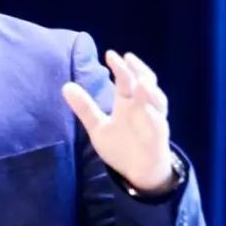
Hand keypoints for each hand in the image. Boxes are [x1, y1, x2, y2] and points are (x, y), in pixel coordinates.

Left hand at [61, 50, 174, 192]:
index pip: (125, 80)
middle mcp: (142, 107)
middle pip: (145, 83)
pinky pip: (159, 125)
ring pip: (157, 100)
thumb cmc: (121, 146)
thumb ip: (84, 108)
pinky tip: (147, 110)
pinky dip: (154, 117)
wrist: (137, 171)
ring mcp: (154, 120)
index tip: (110, 54)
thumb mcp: (97, 126)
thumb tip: (66, 86)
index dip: (119, 67)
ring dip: (150, 91)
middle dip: (138, 71)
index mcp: (127, 103)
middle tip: (128, 59)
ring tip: (141, 81)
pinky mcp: (159, 136)